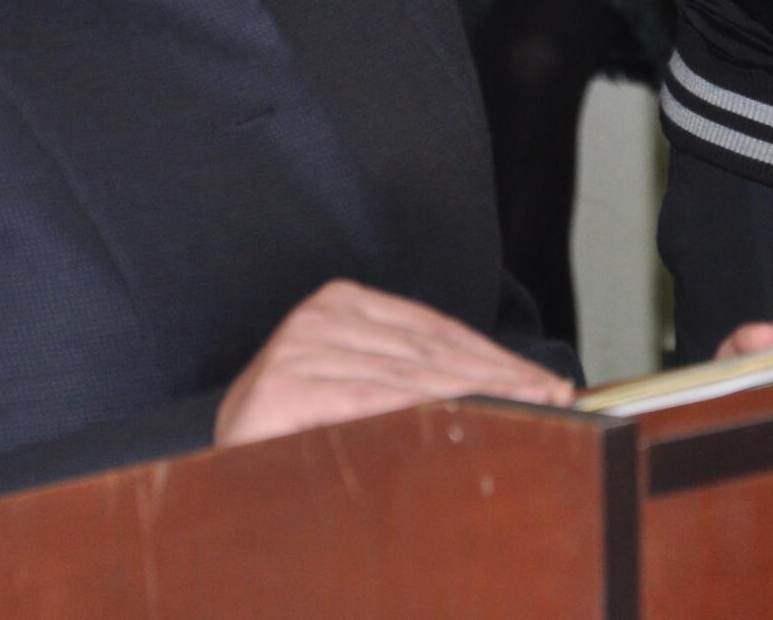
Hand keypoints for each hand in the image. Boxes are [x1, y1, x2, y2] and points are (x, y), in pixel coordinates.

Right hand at [215, 280, 573, 446]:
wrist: (215, 469)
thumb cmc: (297, 433)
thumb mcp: (362, 390)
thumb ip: (415, 379)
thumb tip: (510, 387)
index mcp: (341, 303)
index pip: (437, 332)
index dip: (498, 360)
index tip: (550, 384)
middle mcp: (318, 316)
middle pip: (432, 353)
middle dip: (501, 381)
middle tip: (556, 403)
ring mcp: (298, 348)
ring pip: (410, 378)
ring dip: (478, 399)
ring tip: (531, 416)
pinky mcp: (284, 388)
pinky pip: (371, 403)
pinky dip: (423, 414)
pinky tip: (468, 422)